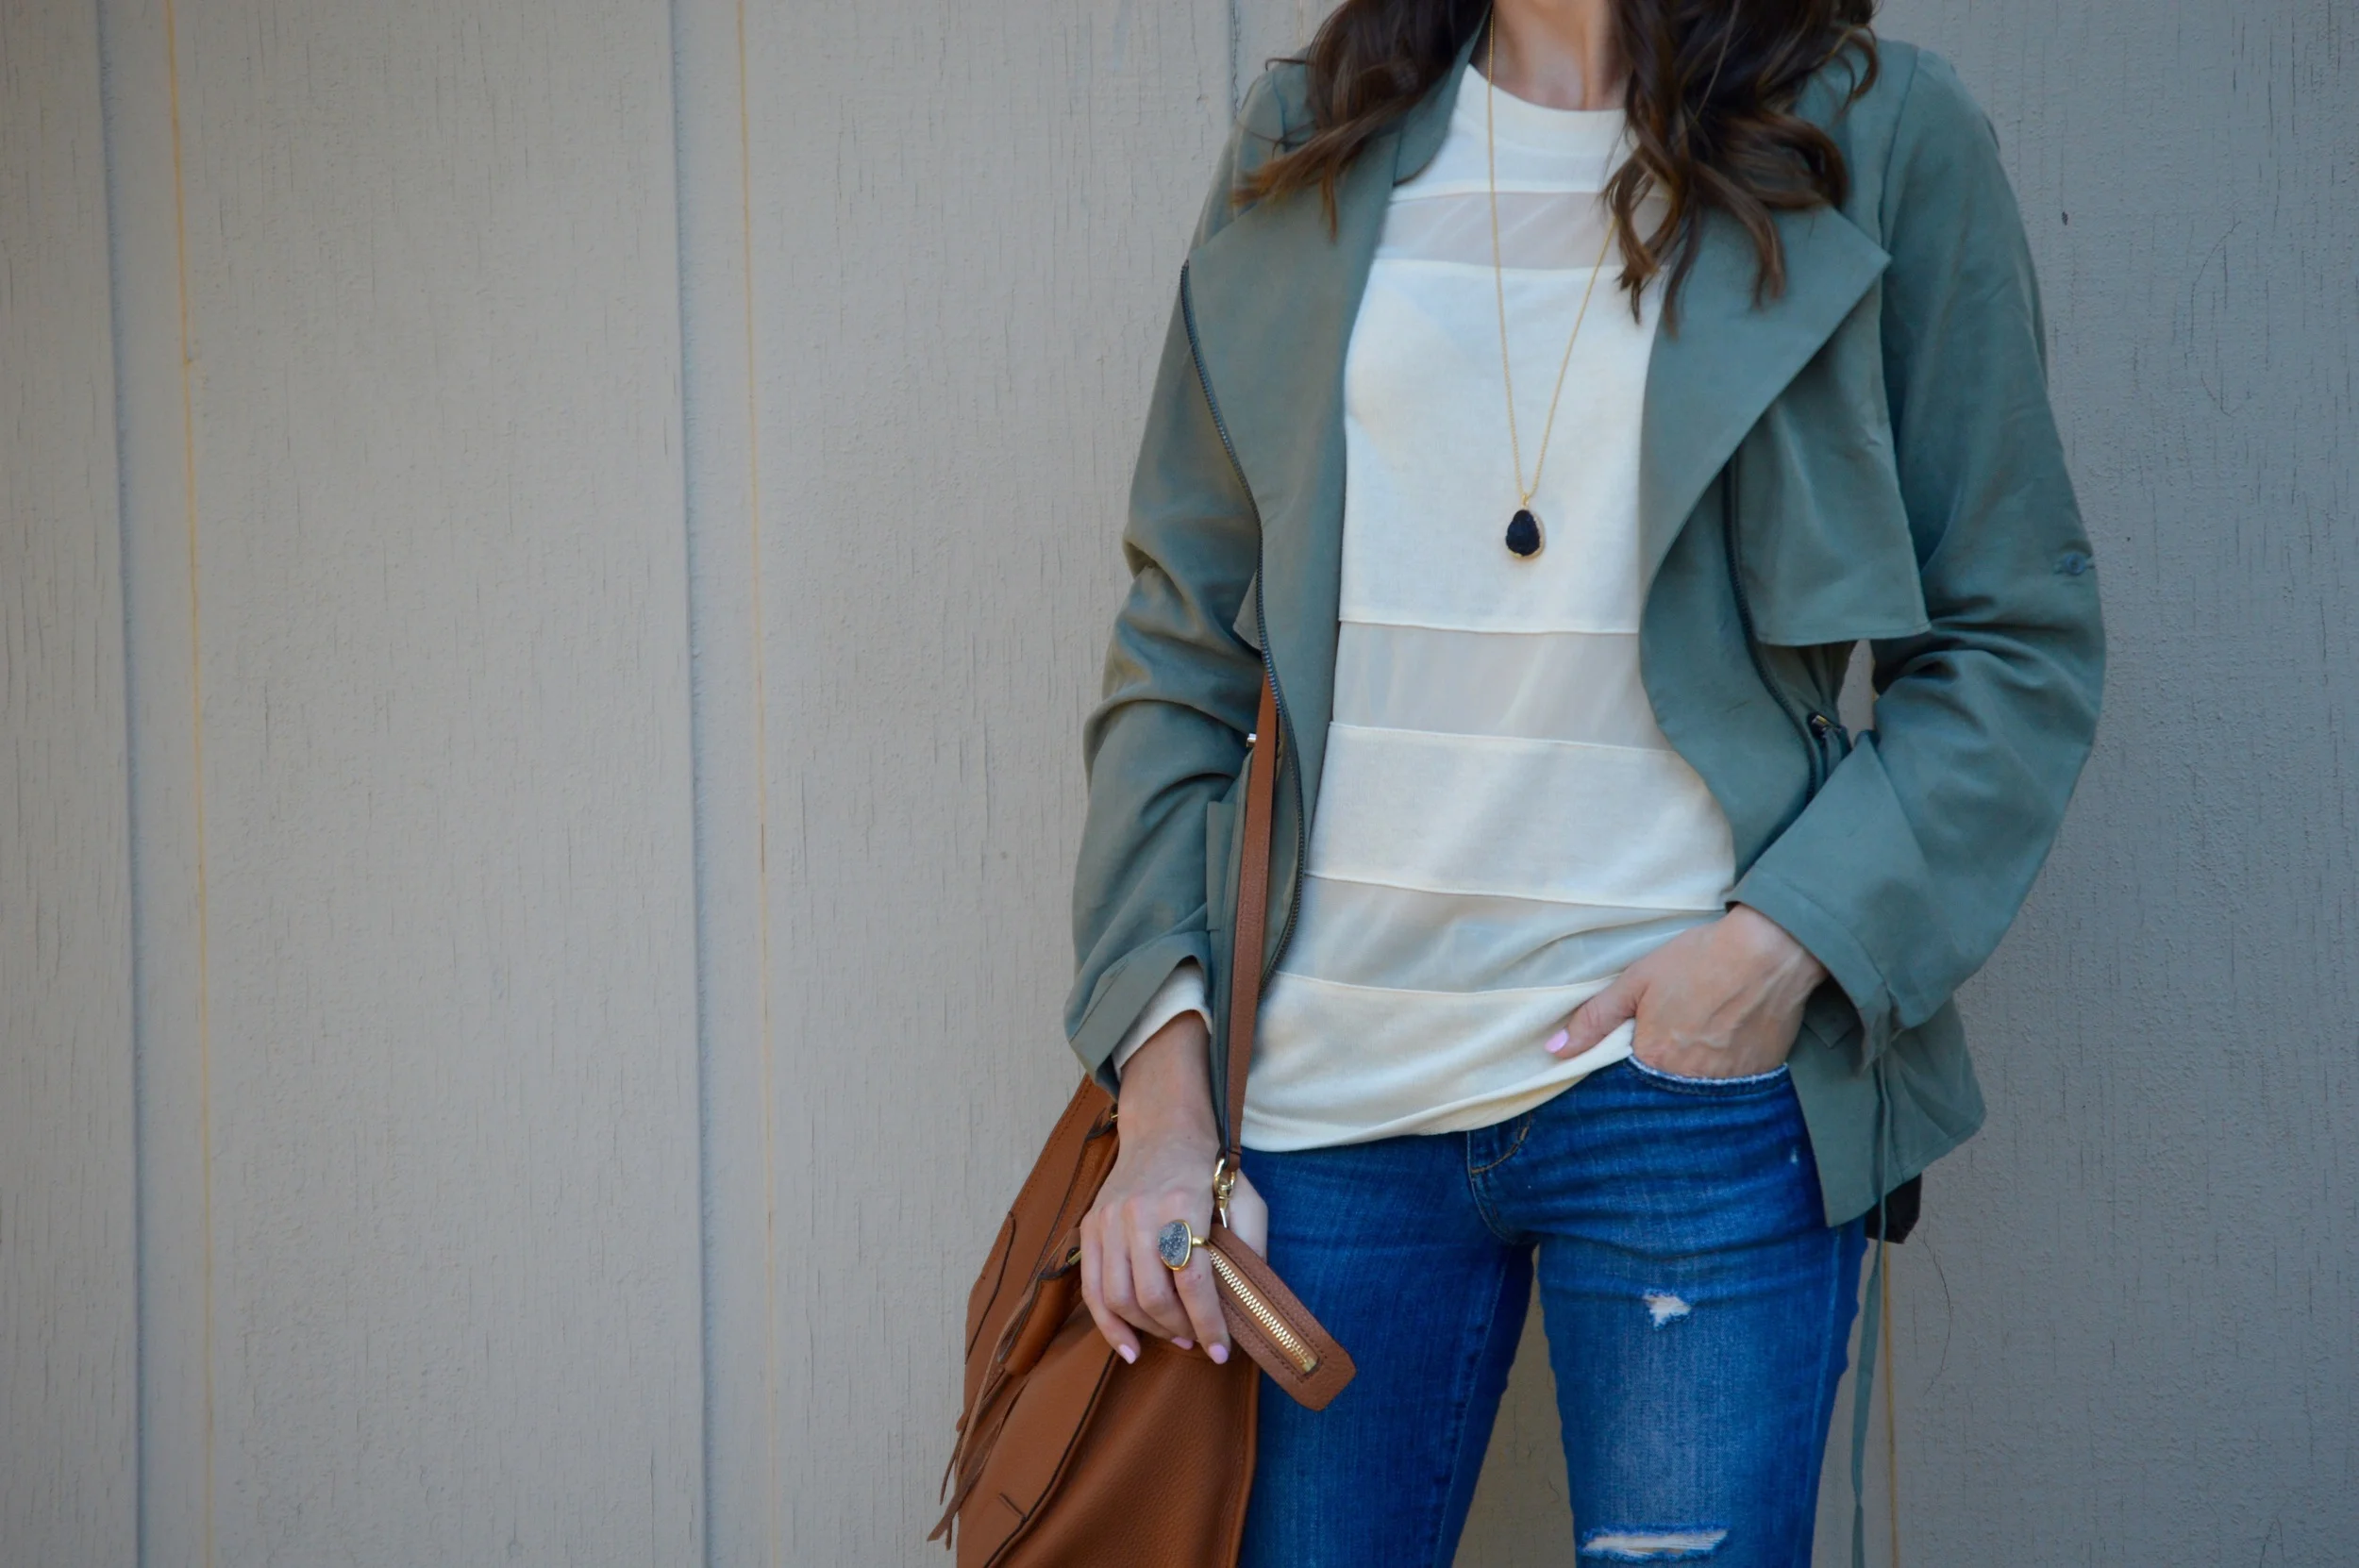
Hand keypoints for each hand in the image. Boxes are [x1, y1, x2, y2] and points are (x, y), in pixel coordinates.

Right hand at [1078, 1012, 1268, 1365]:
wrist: (1161, 1130)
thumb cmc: (1207, 1168)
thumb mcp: (1244, 1196)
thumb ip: (1251, 1244)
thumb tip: (1250, 1301)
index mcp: (1181, 1203)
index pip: (1193, 1279)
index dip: (1209, 1322)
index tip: (1222, 1352)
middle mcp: (1138, 1213)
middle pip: (1151, 1294)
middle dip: (1178, 1328)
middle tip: (1198, 1339)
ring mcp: (1108, 1220)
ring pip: (1118, 1297)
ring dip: (1148, 1329)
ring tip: (1175, 1336)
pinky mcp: (1090, 1228)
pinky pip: (1092, 1289)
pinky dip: (1108, 1325)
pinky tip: (1129, 1348)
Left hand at [1547, 904, 1826, 1078]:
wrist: (1770, 951)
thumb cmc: (1699, 960)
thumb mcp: (1637, 980)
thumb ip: (1594, 1018)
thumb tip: (1554, 1051)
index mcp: (1653, 1059)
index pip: (1625, 1087)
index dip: (1625, 1070)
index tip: (1633, 1051)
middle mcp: (1689, 1082)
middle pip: (1662, 1093)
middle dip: (1658, 1075)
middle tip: (1671, 1040)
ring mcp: (1726, 1084)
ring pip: (1696, 1094)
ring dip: (1690, 1077)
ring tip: (1697, 1041)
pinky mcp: (1757, 1078)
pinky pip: (1730, 1089)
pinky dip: (1722, 1075)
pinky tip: (1723, 1046)